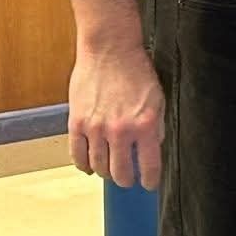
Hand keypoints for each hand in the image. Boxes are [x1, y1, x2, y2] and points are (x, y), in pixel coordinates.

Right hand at [68, 32, 162, 189]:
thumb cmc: (137, 71)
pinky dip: (84, 165)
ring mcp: (96, 129)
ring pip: (99, 166)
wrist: (110, 51)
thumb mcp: (158, 99)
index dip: (150, 180)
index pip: (150, 165)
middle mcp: (121, 131)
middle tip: (128, 180)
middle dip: (126, 180)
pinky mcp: (77, 123)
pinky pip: (77, 155)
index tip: (150, 184)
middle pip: (121, 171)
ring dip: (106, 172)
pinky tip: (90, 166)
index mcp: (146, 125)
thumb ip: (157, 127)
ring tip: (111, 171)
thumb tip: (154, 148)